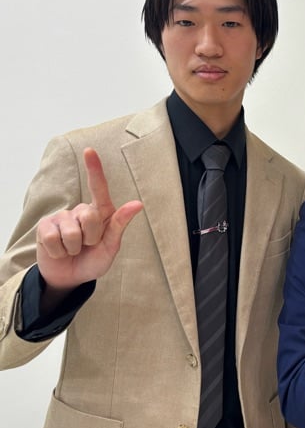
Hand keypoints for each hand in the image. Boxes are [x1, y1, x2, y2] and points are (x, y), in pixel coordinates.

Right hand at [36, 148, 142, 300]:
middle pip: (90, 217)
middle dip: (91, 238)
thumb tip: (138, 204)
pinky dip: (59, 251)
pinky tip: (60, 251)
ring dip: (73, 248)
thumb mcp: (111, 246)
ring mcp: (61, 217)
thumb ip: (120, 225)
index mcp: (101, 212)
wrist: (71, 276)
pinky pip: (53, 239)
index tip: (89, 150)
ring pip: (71, 232)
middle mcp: (81, 210)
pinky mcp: (44, 227)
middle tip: (88, 246)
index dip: (94, 168)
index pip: (98, 187)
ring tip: (73, 249)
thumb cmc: (95, 259)